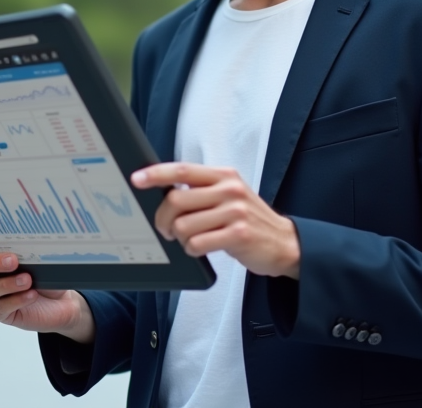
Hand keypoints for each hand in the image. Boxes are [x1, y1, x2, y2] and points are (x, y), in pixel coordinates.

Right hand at [0, 225, 94, 342]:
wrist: (60, 299)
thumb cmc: (45, 270)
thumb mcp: (36, 252)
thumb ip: (24, 243)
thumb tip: (26, 231)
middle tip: (13, 260)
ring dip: (6, 283)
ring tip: (27, 279)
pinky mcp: (1, 313)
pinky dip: (16, 300)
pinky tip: (31, 294)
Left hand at [132, 163, 300, 278]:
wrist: (285, 242)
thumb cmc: (248, 220)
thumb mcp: (229, 195)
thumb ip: (202, 190)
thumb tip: (162, 192)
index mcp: (224, 175)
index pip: (182, 170)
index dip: (156, 174)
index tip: (137, 180)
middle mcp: (230, 189)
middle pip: (176, 201)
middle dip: (163, 219)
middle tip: (165, 229)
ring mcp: (235, 212)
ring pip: (183, 225)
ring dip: (179, 238)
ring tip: (191, 240)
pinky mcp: (239, 235)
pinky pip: (197, 244)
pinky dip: (192, 250)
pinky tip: (202, 248)